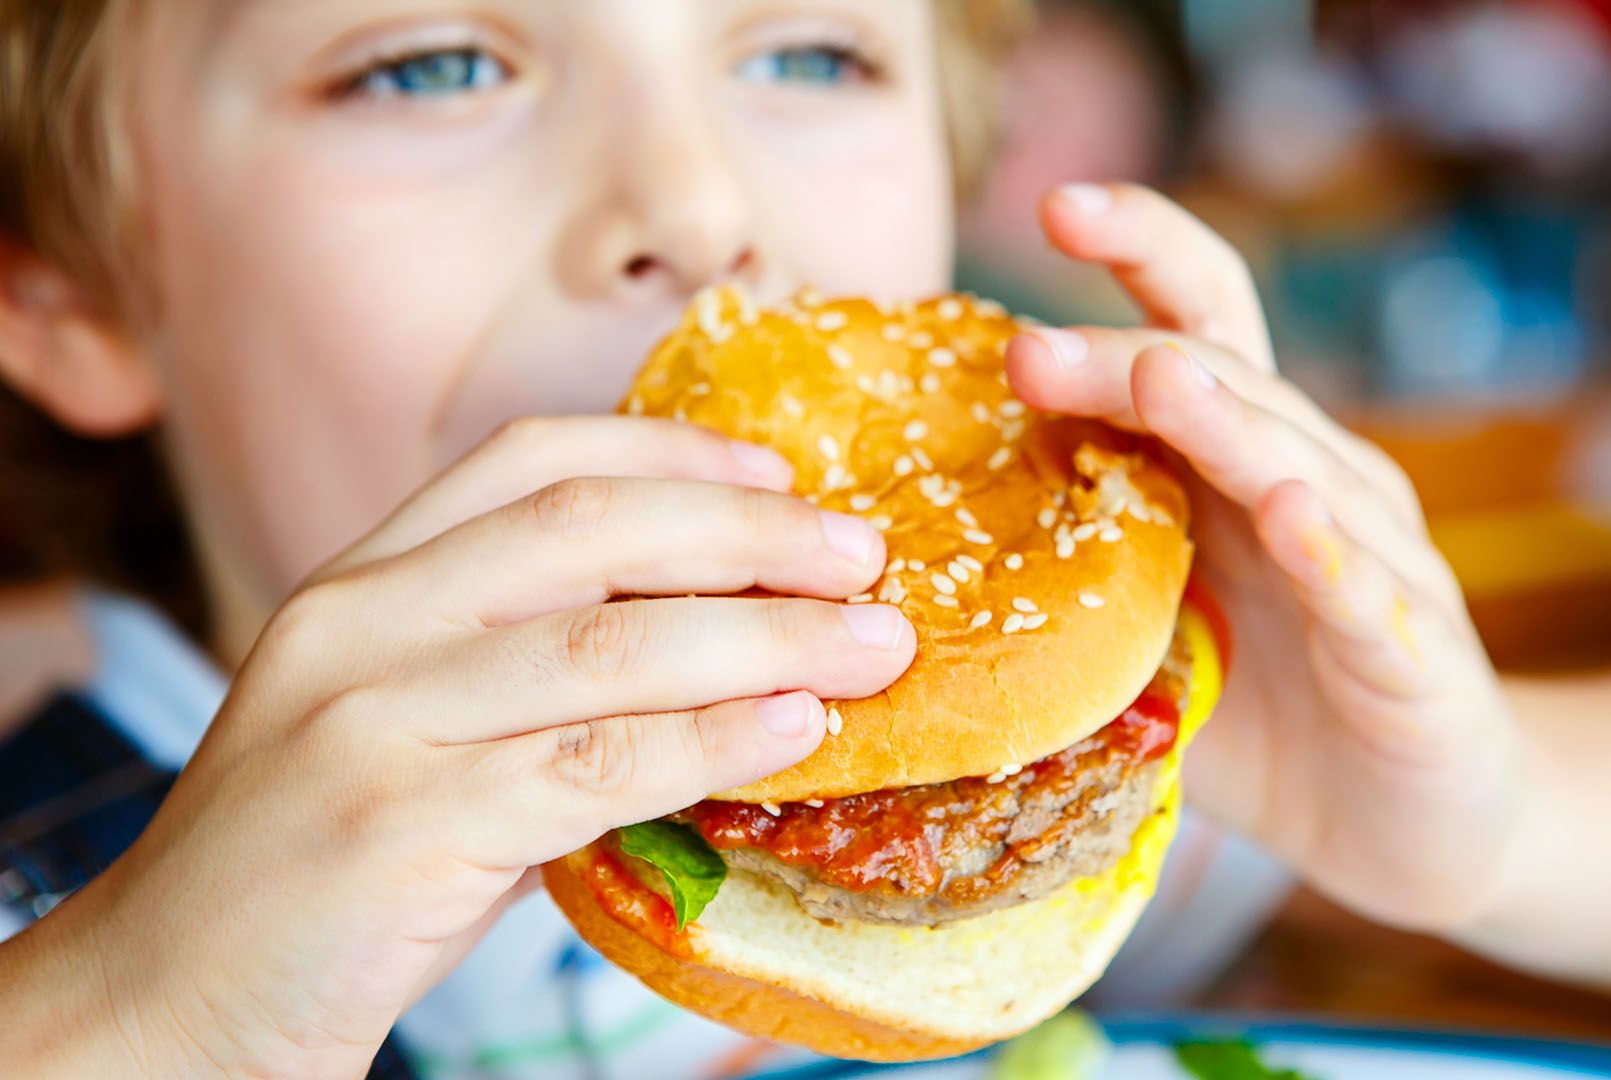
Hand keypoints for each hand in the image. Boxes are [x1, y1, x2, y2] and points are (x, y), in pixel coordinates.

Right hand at [15, 415, 914, 1076]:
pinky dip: (710, 739)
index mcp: (363, 582)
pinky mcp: (397, 826)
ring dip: (766, 638)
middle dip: (749, 535)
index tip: (783, 476)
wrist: (167, 1001)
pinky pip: (591, 764)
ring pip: (608, 644)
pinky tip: (794, 730)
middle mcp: (360, 624)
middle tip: (865, 556)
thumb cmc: (324, 870)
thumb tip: (729, 653)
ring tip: (873, 645)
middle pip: (589, 529)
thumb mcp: (417, 733)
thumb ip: (536, 681)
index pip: (529, 460)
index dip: (672, 450)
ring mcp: (370, 720)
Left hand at [1005, 183, 1518, 930]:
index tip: (1054, 205)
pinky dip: (1331, 553)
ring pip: (1299, 467)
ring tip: (1156, 380)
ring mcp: (1375, 563)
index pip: (1197, 327)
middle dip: (1124, 358)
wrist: (1412, 830)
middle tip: (1027, 350)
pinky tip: (1289, 516)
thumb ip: (1075, 580)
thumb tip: (915, 557)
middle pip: (1225, 386)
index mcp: (1244, 467)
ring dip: (1225, 423)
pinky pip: (1368, 593)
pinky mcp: (1416, 653)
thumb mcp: (1151, 639)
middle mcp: (1317, 487)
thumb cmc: (1269, 717)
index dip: (1143, 253)